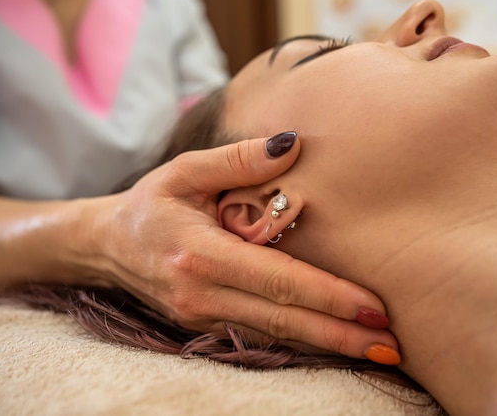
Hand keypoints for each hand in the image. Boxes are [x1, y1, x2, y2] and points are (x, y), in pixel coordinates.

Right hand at [97, 132, 398, 360]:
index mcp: (200, 253)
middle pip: (284, 319)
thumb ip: (238, 159)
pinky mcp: (203, 325)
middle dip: (341, 334)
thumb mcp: (185, 170)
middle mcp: (201, 293)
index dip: (328, 296)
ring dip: (328, 346)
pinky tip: (334, 347)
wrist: (105, 245)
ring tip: (377, 353)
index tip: (374, 308)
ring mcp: (201, 316)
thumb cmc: (151, 203)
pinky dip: (300, 344)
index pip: (278, 279)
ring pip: (276, 336)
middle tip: (392, 346)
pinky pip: (260, 338)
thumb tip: (293, 143)